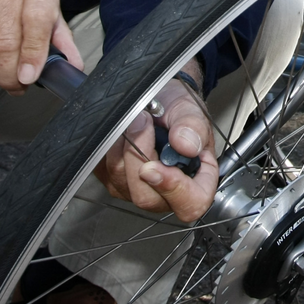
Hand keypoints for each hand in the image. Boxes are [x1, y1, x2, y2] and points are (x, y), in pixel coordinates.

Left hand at [94, 63, 217, 221]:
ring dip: (125, 145)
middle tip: (142, 123)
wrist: (159, 100)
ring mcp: (138, 190)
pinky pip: (105, 171)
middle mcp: (168, 192)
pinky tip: (125, 132)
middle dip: (138, 157)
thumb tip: (186, 145)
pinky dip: (111, 147)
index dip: (173, 189)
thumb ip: (193, 127)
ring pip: (121, 180)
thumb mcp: (192, 110)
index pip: (191, 203)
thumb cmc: (178, 110)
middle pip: (146, 197)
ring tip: (137, 120)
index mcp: (198, 180)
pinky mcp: (115, 182)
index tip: (155, 166)